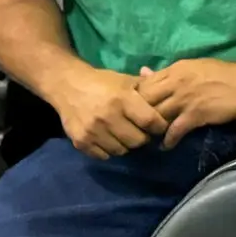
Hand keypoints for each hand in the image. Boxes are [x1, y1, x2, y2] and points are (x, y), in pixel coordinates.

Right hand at [52, 67, 167, 159]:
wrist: (67, 86)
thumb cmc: (101, 82)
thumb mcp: (126, 80)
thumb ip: (146, 90)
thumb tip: (168, 97)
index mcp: (123, 99)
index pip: (150, 121)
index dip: (159, 126)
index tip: (159, 126)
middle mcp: (108, 117)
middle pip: (137, 141)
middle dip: (143, 138)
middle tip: (140, 132)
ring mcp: (93, 131)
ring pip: (121, 150)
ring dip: (125, 145)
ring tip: (123, 135)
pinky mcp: (81, 141)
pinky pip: (103, 155)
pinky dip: (108, 150)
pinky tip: (108, 139)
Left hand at [136, 59, 235, 146]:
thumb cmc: (222, 73)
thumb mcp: (192, 67)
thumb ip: (167, 73)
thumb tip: (143, 72)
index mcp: (175, 69)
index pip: (143, 84)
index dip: (136, 98)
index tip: (136, 109)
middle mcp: (176, 83)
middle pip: (145, 101)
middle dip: (139, 115)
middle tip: (139, 127)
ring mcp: (185, 99)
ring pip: (156, 117)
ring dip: (151, 130)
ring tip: (150, 138)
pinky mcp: (196, 114)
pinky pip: (174, 131)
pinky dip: (168, 141)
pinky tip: (166, 146)